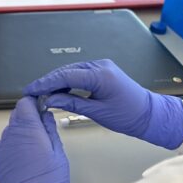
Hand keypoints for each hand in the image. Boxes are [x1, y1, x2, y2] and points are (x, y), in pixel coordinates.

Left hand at [0, 96, 69, 182]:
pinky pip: (5, 144)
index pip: (25, 103)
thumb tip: (45, 115)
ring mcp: (1, 146)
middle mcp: (10, 133)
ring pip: (10, 130)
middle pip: (17, 115)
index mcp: (27, 128)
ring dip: (21, 132)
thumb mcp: (58, 152)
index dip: (33, 103)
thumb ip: (50, 129)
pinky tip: (24, 157)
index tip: (42, 108)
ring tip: (35, 147)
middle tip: (42, 130)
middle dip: (28, 118)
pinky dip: (13, 145)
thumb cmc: (51, 179)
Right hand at [24, 59, 182, 148]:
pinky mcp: (103, 70)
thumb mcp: (97, 112)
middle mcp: (100, 66)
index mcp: (100, 75)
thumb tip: (50, 99)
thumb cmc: (129, 116)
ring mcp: (102, 66)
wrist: (151, 115)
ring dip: (57, 81)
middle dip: (48, 81)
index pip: (65, 75)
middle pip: (66, 70)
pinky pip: (80, 72)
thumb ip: (72, 102)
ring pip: (72, 70)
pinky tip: (60, 89)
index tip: (32, 89)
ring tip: (44, 92)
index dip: (45, 83)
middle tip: (33, 92)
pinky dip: (68, 80)